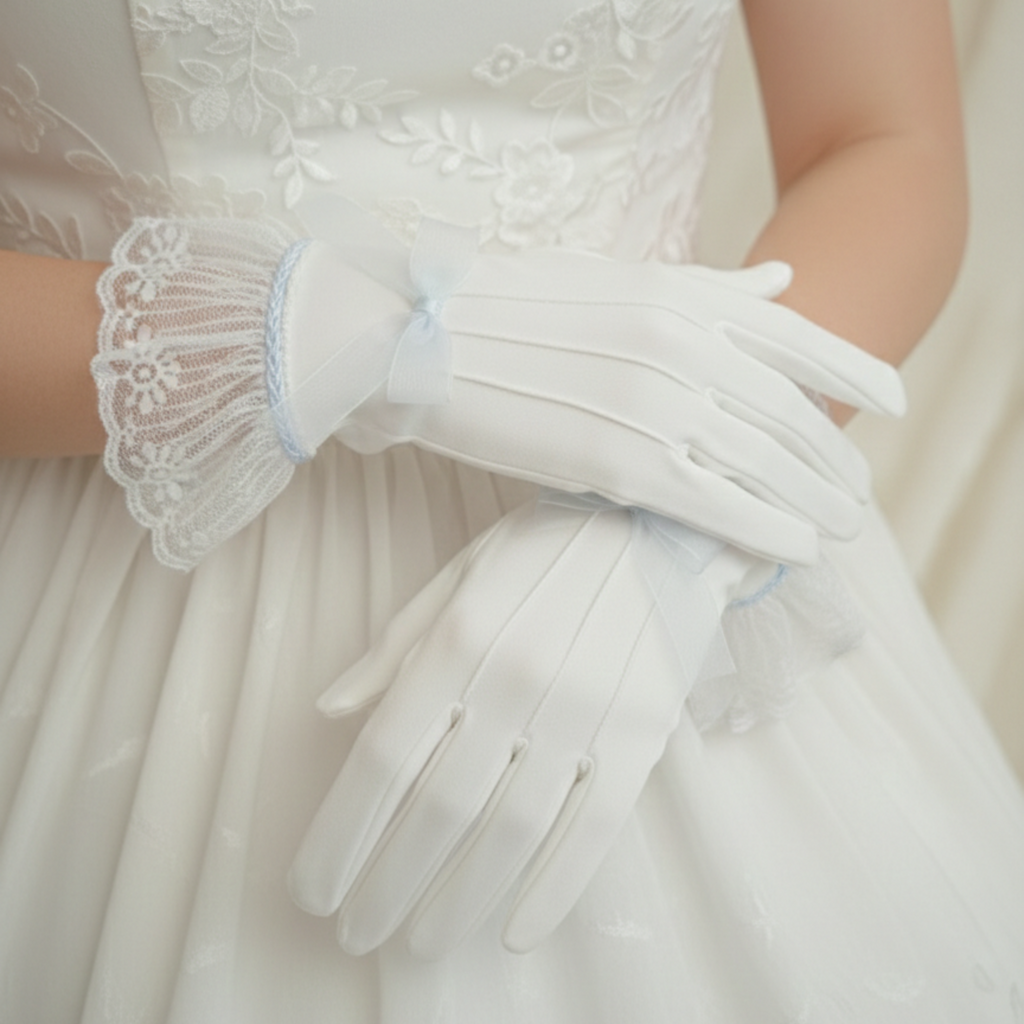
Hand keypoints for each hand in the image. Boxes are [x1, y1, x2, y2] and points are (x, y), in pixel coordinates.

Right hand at [286, 236, 904, 562]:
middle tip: (858, 492)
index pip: (796, 334)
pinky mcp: (616, 460)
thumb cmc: (511, 308)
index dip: (854, 370)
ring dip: (812, 497)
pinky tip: (792, 548)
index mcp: (679, 293)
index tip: (892, 403)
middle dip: (834, 455)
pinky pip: (711, 501)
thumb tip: (781, 280)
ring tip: (839, 526)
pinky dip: (762, 527)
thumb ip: (707, 288)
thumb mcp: (616, 281)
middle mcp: (679, 343)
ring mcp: (651, 401)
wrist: (420, 335)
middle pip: (788, 408)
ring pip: (761, 459)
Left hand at [287, 497, 759, 956]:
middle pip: (438, 809)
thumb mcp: (458, 577)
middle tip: (359, 930)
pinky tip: (515, 932)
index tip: (315, 890)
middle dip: (388, 884)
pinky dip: (554, 889)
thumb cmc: (544, 551)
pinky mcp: (640, 734)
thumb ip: (392, 649)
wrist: (659, 526)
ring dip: (458, 900)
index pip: (383, 759)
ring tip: (421, 940)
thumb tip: (329, 713)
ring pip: (510, 832)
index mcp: (458, 640)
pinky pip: (594, 828)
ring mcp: (584, 710)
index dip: (342, 835)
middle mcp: (514, 680)